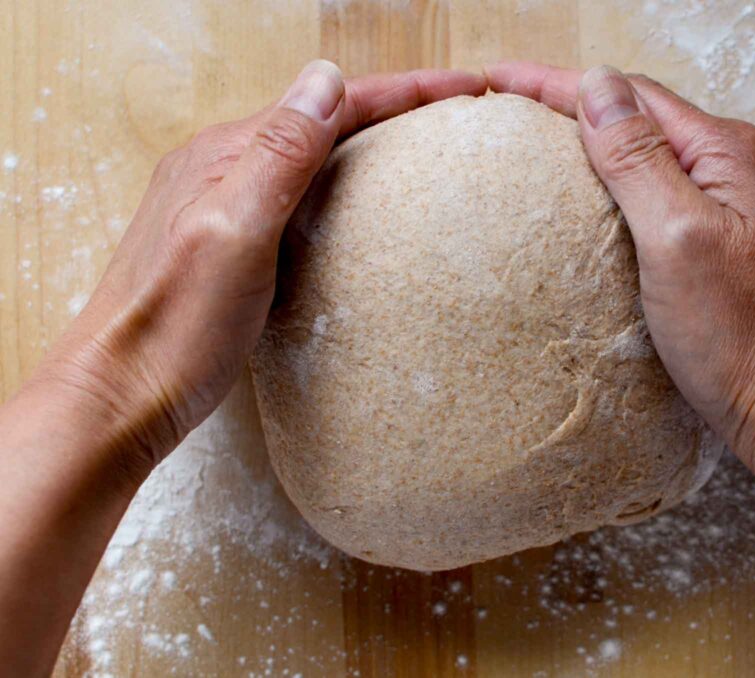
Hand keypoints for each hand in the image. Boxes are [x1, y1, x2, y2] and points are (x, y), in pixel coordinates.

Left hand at [0, 61, 486, 676]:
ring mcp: (226, 209)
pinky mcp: (234, 249)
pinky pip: (300, 201)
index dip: (408, 92)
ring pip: (314, 162)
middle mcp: (224, 171)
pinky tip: (366, 216)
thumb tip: (327, 77)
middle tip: (459, 117)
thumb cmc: (174, 326)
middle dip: (396, 112)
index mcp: (227, 156)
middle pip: (326, 124)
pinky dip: (344, 193)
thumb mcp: (233, 233)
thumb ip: (279, 155)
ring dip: (371, 149)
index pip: (333, 105)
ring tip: (427, 154)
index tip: (471, 88)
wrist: (121, 397)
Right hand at [485, 62, 754, 489]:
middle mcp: (747, 168)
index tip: (499, 81)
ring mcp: (748, 206)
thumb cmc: (746, 336)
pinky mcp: (740, 243)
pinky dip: (632, 186)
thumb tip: (598, 86)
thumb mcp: (678, 238)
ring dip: (606, 146)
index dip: (559, 85)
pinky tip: (606, 203)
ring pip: (661, 156)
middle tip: (515, 110)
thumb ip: (638, 158)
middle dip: (581, 108)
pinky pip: (676, 193)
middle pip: (648, 119)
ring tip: (550, 149)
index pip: (631, 96)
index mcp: (732, 154)